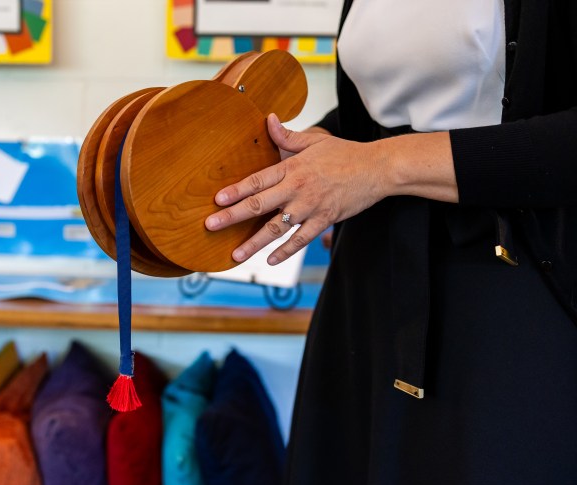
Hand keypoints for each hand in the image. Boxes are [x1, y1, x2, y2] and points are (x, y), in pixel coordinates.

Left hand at [205, 113, 389, 264]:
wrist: (378, 169)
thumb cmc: (345, 153)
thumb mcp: (315, 140)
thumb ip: (288, 136)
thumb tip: (268, 120)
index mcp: (292, 168)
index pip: (257, 180)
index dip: (235, 191)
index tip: (216, 200)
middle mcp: (297, 189)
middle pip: (259, 205)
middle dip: (232, 217)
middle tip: (210, 226)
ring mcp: (310, 207)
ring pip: (276, 228)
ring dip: (254, 243)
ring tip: (235, 255)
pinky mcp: (324, 221)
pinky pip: (301, 240)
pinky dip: (285, 251)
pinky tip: (270, 259)